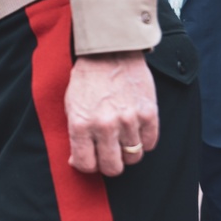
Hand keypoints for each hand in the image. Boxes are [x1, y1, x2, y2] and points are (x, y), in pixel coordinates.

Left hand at [64, 51, 158, 175]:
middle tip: (107, 155)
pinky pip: (150, 143)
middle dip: (108, 165)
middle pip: (112, 168)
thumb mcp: (71, 105)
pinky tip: (135, 131)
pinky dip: (143, 142)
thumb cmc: (86, 79)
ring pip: (133, 158)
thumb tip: (79, 160)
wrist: (109, 52)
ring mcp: (129, 120)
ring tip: (121, 140)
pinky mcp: (149, 114)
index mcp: (81, 124)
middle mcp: (105, 126)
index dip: (86, 166)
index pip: (86, 164)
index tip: (88, 159)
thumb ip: (76, 134)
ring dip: (127, 153)